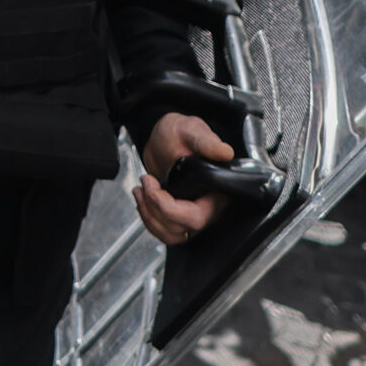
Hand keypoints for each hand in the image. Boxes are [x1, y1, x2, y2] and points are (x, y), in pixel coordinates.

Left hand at [135, 112, 235, 246]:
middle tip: (146, 185)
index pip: (199, 217)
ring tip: (140, 191)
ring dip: (150, 217)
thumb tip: (224, 151)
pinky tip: (142, 199)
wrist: (166, 138)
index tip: (155, 187)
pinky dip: (149, 219)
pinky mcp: (180, 215)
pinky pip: (166, 231)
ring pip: (173, 235)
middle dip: (157, 210)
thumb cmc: (181, 133)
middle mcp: (208, 206)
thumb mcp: (192, 130)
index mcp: (218, 189)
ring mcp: (193, 213)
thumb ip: (206, 141)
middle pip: (185, 229)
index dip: (172, 209)